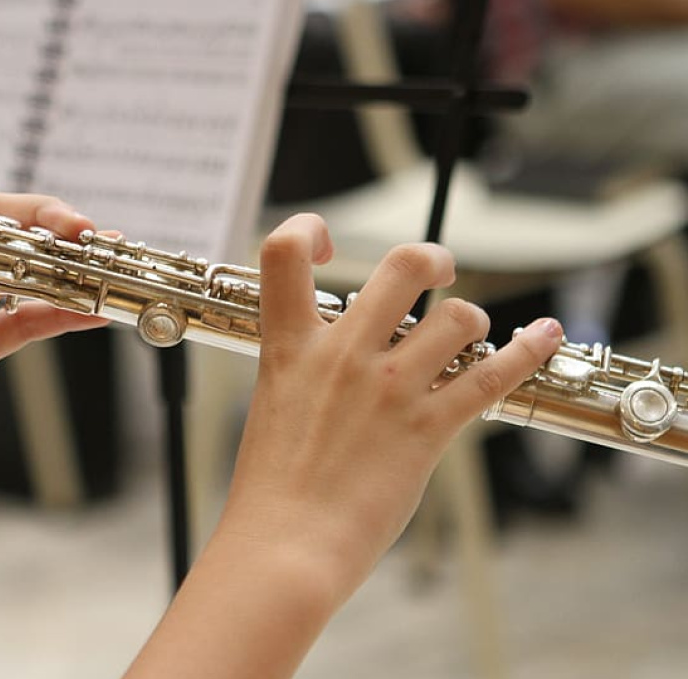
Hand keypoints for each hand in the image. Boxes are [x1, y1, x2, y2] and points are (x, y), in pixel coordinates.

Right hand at [220, 214, 562, 600]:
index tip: (329, 245)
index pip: (283, 251)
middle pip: (404, 265)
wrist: (284, 546)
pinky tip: (544, 334)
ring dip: (470, 321)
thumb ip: (306, 370)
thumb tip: (341, 353)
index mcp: (290, 347)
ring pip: (458, 316)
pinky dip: (528, 349)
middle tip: (437, 271)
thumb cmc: (271, 489)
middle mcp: (342, 355)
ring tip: (464, 338)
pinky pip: (491, 374)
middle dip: (431, 258)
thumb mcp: (274, 407)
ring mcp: (388, 389)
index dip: (309, 229)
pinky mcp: (426, 428)